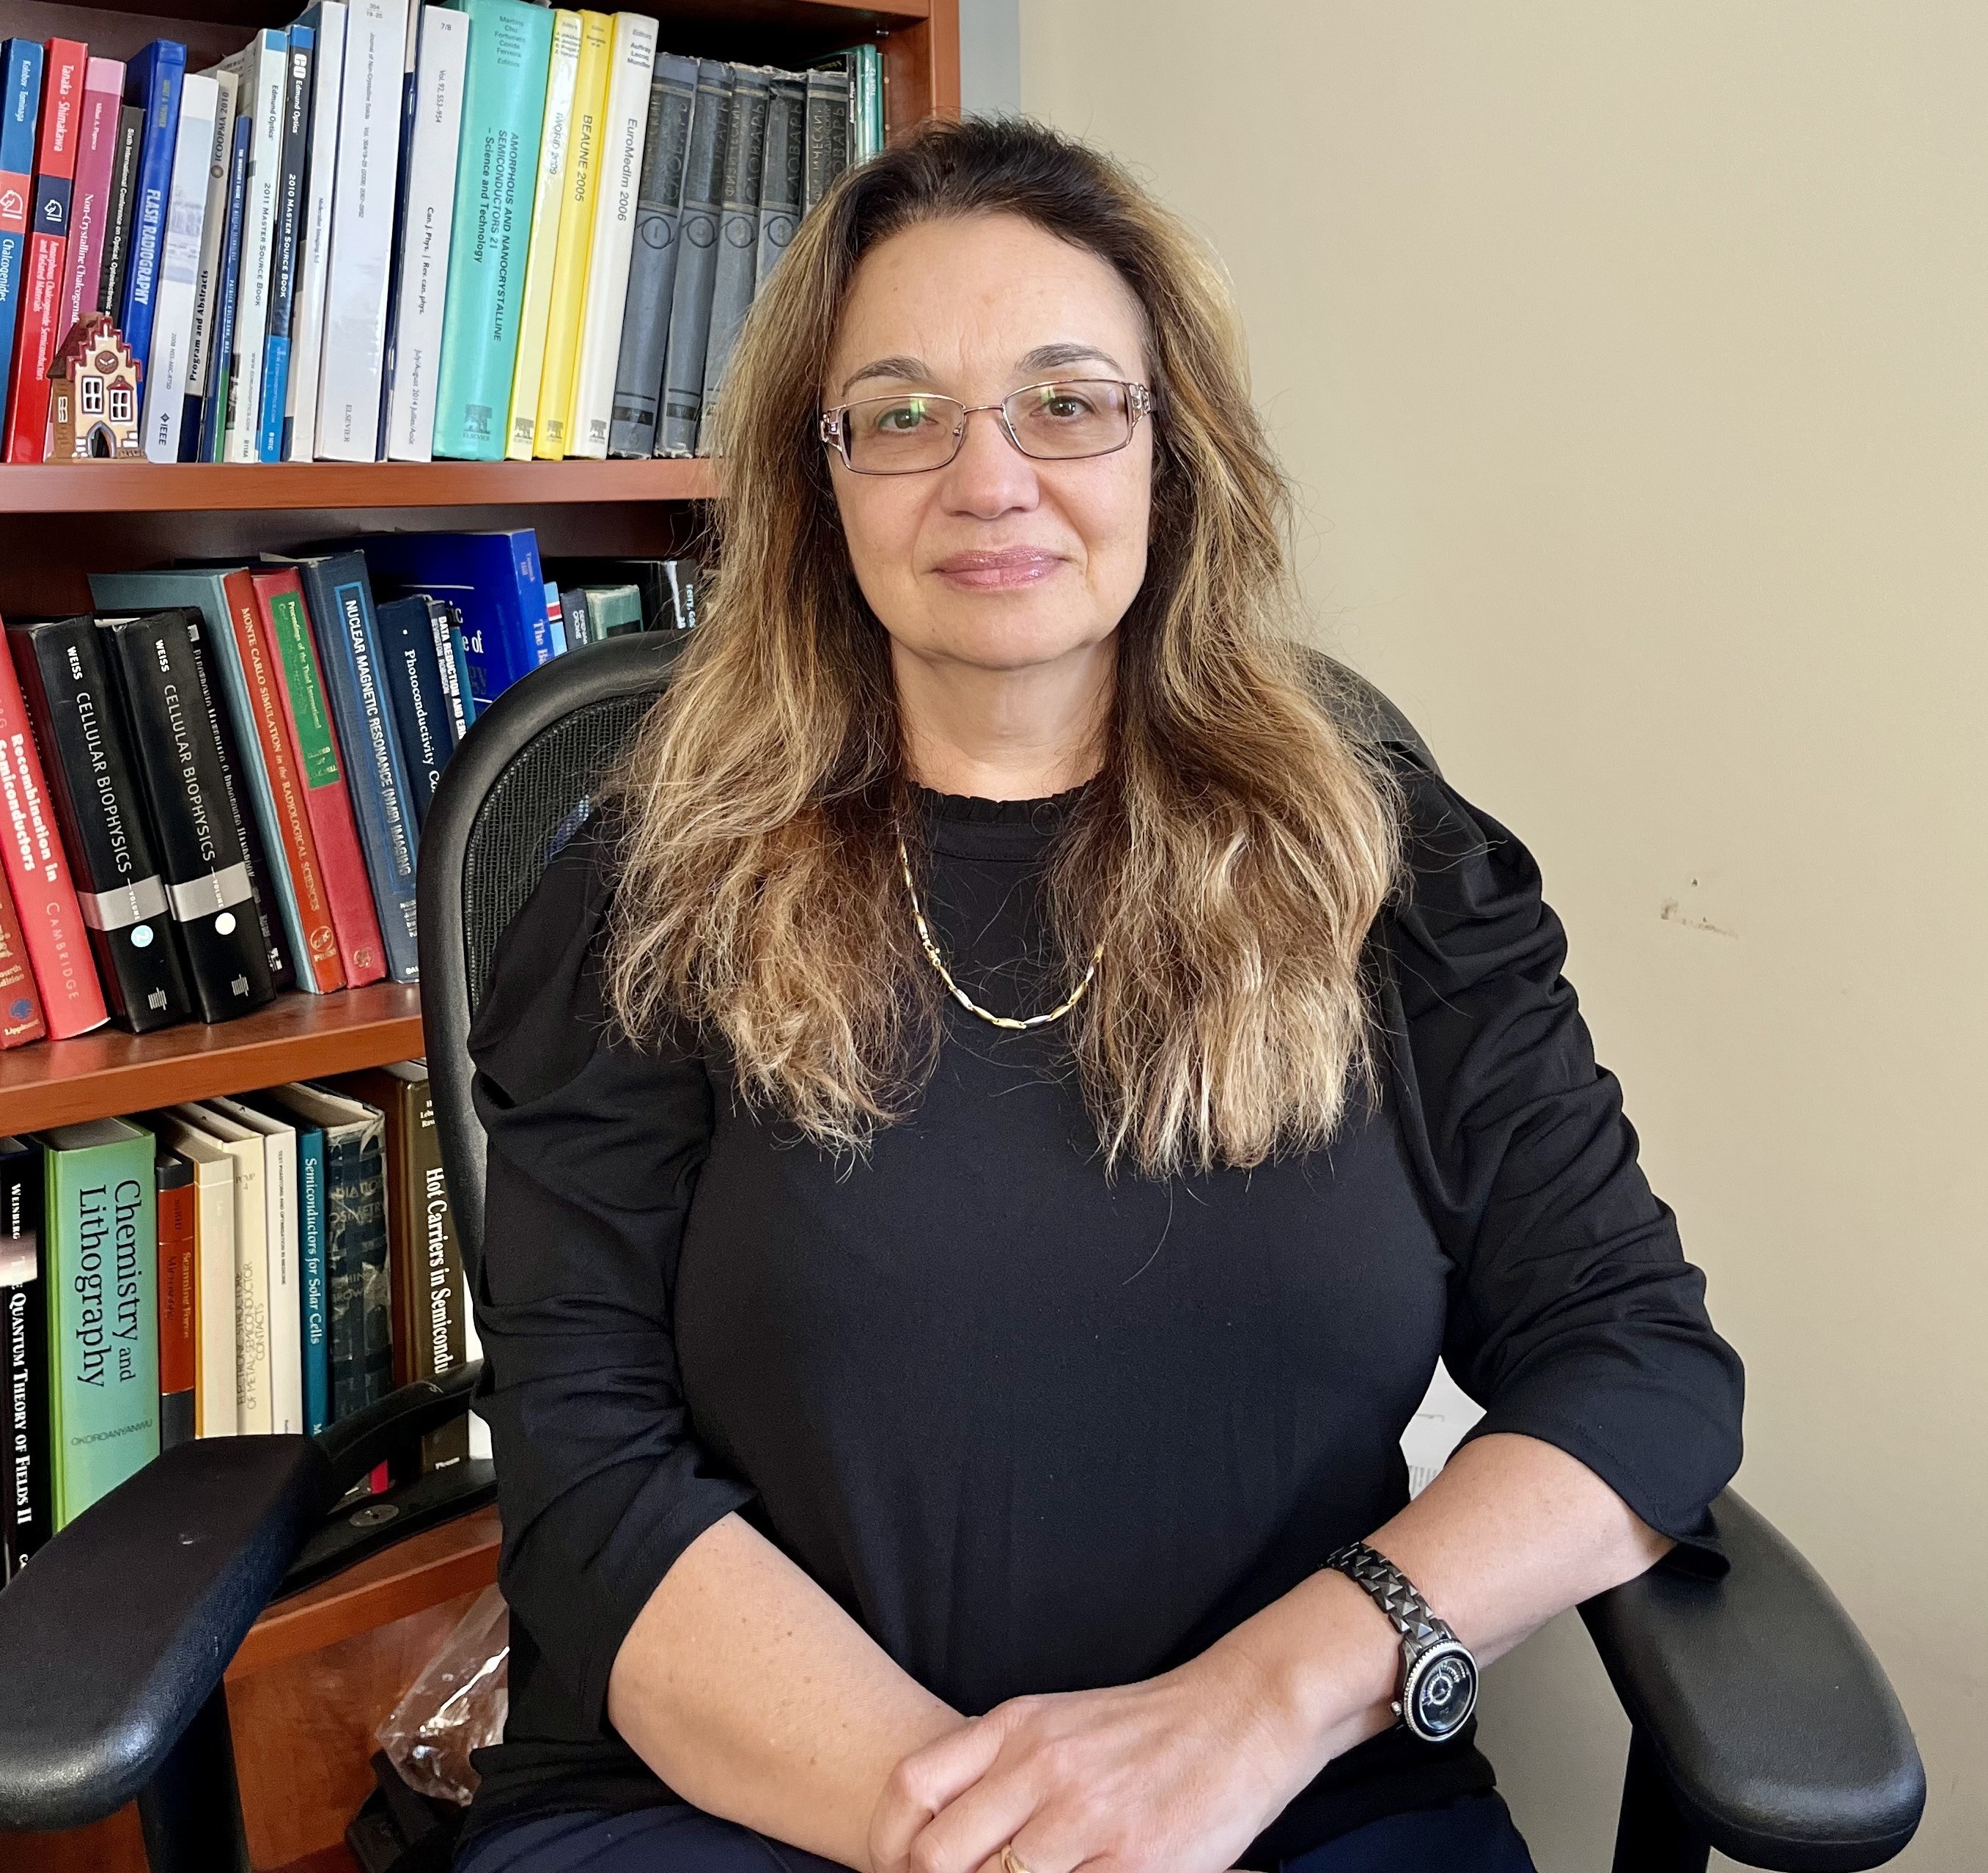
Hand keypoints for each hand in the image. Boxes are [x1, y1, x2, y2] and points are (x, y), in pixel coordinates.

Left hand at [866, 1650, 1315, 1872]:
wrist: (1239, 1715)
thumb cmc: (1143, 1730)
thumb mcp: (1057, 1723)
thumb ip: (996, 1765)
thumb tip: (930, 1834)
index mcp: (1016, 1727)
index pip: (910, 1786)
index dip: (888, 1843)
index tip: (896, 1870)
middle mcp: (1041, 1766)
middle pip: (939, 1854)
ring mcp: (1087, 1817)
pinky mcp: (1135, 1862)